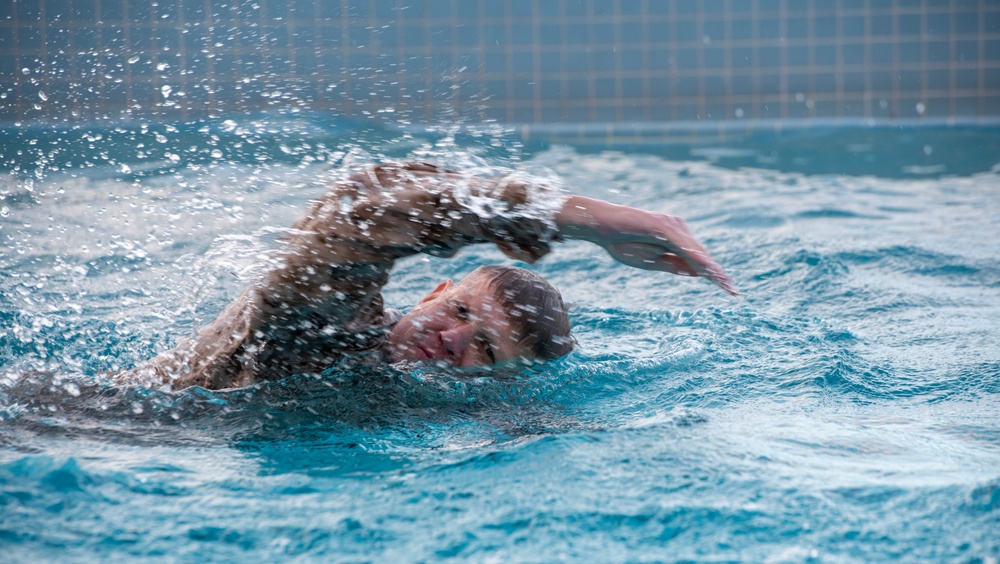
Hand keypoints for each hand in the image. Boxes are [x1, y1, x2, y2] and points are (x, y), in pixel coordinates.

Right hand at [557, 196, 738, 295]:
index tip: (729, 289)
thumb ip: (673, 265)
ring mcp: (672, 226)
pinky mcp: (663, 226)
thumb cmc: (622, 241)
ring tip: (725, 285)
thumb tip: (697, 272)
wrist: (602, 226)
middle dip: (717, 274)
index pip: (698, 258)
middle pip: (701, 255)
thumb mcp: (650, 260)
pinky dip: (696, 259)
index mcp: (675, 238)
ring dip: (711, 269)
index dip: (713, 274)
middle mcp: (678, 228)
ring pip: (696, 252)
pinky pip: (683, 246)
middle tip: (733, 292)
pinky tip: (706, 270)